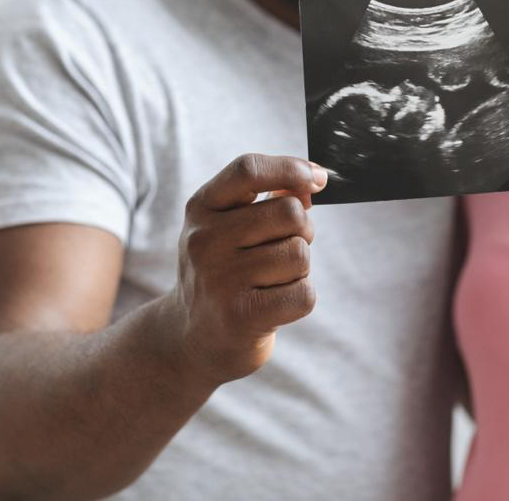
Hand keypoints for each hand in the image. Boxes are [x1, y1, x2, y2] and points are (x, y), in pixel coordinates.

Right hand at [168, 153, 326, 387]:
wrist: (190, 338)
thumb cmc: (223, 273)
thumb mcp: (231, 228)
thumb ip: (269, 199)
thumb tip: (313, 180)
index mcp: (201, 208)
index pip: (248, 170)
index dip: (290, 169)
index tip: (318, 179)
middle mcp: (204, 240)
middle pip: (290, 212)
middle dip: (302, 230)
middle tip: (284, 250)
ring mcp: (219, 279)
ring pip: (300, 255)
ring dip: (299, 270)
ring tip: (271, 281)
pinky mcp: (240, 316)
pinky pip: (304, 294)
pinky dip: (300, 299)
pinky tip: (274, 306)